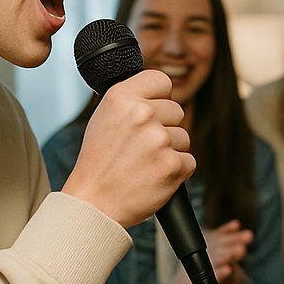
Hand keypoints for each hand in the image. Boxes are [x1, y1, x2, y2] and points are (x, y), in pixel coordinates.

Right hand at [62, 71, 194, 228]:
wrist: (94, 202)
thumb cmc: (100, 162)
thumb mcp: (104, 117)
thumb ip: (132, 100)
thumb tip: (159, 91)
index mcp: (121, 97)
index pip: (161, 81)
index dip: (159, 98)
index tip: (152, 111)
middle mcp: (141, 114)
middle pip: (177, 110)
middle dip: (165, 128)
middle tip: (141, 147)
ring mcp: (159, 140)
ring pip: (184, 137)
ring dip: (170, 151)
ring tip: (143, 163)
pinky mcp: (173, 164)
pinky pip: (188, 160)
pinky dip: (176, 171)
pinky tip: (153, 176)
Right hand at [153, 220, 251, 283]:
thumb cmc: (188, 281)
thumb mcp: (200, 264)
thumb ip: (215, 251)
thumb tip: (232, 231)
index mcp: (197, 253)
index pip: (212, 238)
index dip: (225, 231)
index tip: (237, 224)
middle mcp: (194, 260)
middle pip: (216, 247)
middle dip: (233, 240)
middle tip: (248, 235)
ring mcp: (192, 273)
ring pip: (213, 261)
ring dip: (228, 255)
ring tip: (241, 249)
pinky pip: (206, 280)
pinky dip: (218, 274)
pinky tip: (228, 270)